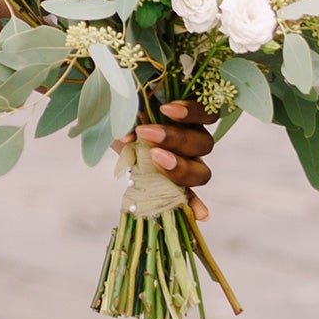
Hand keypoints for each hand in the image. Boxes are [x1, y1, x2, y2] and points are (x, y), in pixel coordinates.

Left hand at [117, 100, 219, 220]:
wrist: (110, 123)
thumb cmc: (122, 107)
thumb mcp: (126, 104)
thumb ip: (130, 112)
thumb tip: (129, 136)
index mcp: (188, 115)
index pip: (208, 113)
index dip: (192, 111)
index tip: (165, 109)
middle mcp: (193, 139)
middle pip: (204, 143)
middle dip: (176, 139)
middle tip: (146, 133)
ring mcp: (187, 163)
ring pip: (201, 171)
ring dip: (181, 168)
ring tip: (155, 159)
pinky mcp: (173, 183)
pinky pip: (189, 196)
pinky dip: (194, 204)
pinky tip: (201, 215)